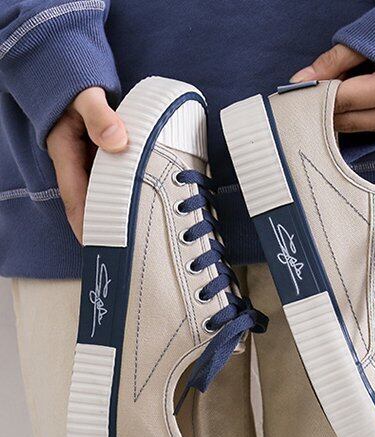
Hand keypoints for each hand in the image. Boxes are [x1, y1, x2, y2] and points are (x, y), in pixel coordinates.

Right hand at [47, 87, 127, 242]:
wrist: (78, 81)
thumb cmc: (78, 88)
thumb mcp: (87, 96)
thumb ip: (100, 116)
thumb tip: (116, 142)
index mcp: (66, 153)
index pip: (75, 196)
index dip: (84, 222)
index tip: (96, 244)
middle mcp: (76, 163)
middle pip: (89, 202)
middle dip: (102, 227)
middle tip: (122, 251)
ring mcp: (89, 162)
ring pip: (103, 193)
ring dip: (116, 213)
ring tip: (135, 237)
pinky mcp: (103, 159)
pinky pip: (114, 181)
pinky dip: (126, 193)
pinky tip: (142, 204)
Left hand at [290, 44, 374, 133]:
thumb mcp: (371, 40)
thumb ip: (333, 61)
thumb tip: (300, 81)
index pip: (343, 100)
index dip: (317, 95)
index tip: (300, 88)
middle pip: (346, 120)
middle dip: (323, 107)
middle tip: (311, 91)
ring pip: (354, 127)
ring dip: (337, 113)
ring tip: (332, 90)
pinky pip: (367, 127)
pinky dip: (352, 115)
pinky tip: (349, 98)